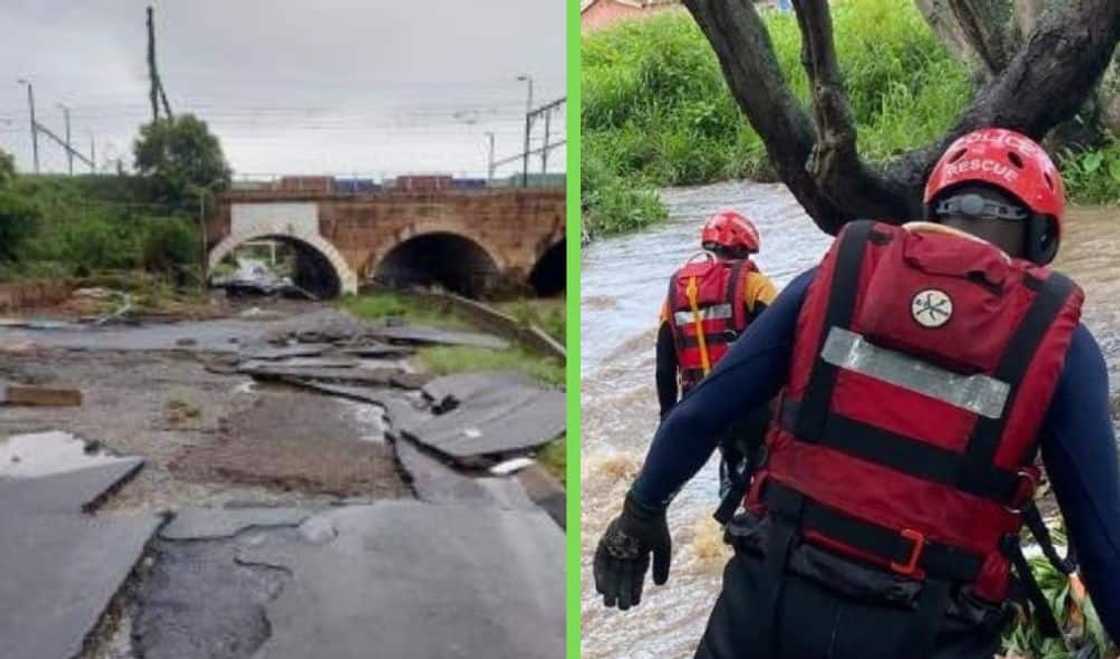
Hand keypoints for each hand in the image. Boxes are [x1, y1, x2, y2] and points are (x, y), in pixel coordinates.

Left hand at [593, 492, 671, 609]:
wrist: (644, 506)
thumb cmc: (655, 525)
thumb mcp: (662, 548)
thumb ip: (661, 566)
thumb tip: (659, 586)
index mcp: (640, 551)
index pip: (636, 575)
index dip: (635, 589)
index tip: (634, 604)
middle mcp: (625, 549)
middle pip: (622, 575)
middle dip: (621, 592)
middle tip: (621, 608)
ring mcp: (615, 545)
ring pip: (610, 570)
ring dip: (610, 587)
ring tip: (609, 603)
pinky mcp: (606, 541)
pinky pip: (600, 561)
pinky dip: (600, 575)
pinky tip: (602, 588)